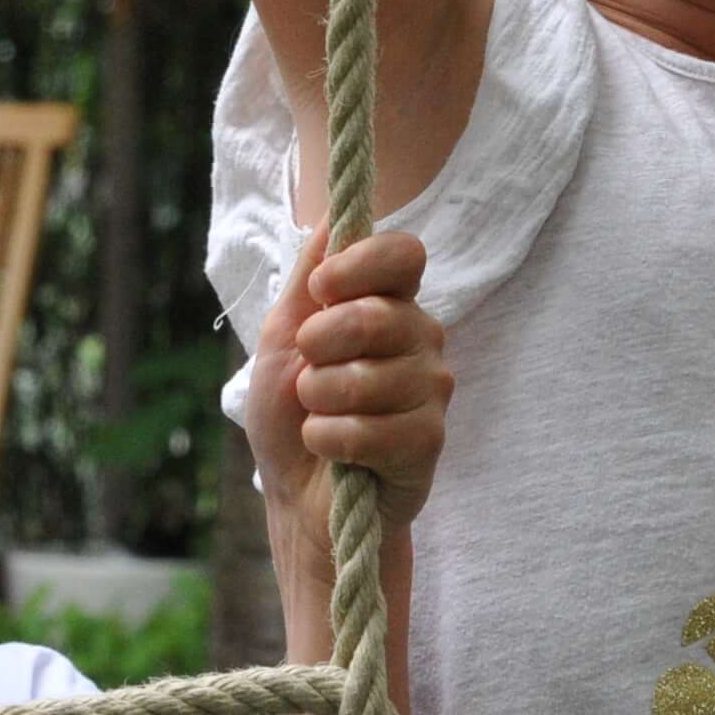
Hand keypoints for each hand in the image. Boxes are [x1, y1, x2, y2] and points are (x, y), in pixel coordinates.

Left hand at [248, 228, 448, 610]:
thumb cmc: (291, 414)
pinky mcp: (429, 441)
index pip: (403, 254)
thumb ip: (306, 277)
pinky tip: (332, 451)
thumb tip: (330, 217)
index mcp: (391, 304)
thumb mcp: (283, 336)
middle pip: (378, 315)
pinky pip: (373, 430)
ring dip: (320, 402)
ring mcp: (431, 390)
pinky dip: (331, 441)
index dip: (358, 265)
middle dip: (320, 346)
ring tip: (318, 416)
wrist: (298, 497)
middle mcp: (421, 339)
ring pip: (370, 377)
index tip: (320, 289)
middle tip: (307, 373)